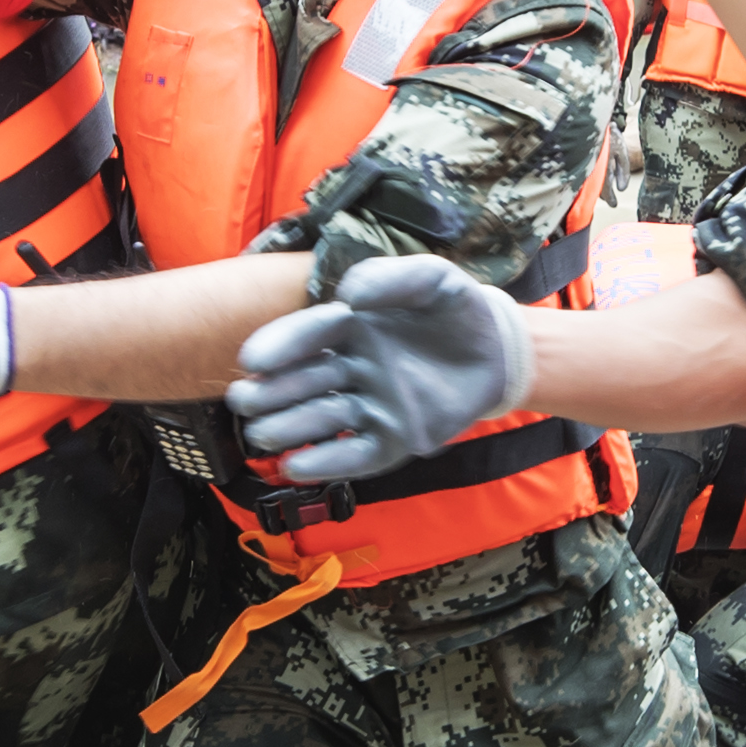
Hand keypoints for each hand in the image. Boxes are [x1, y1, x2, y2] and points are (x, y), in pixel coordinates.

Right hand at [226, 254, 533, 482]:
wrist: (500, 350)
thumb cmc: (456, 309)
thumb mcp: (431, 278)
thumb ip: (389, 278)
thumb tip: (348, 299)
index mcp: (349, 327)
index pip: (306, 336)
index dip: (279, 346)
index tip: (253, 360)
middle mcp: (351, 368)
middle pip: (302, 382)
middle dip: (271, 393)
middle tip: (244, 402)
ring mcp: (371, 405)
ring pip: (322, 419)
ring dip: (290, 429)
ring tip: (263, 436)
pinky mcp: (394, 438)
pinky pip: (356, 454)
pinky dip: (327, 463)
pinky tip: (296, 468)